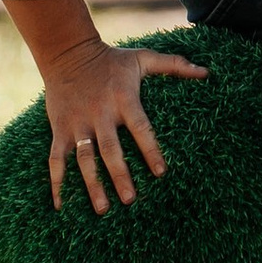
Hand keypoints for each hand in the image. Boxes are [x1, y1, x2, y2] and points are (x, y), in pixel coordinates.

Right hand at [43, 40, 208, 213]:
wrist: (67, 53)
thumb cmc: (111, 60)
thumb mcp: (143, 58)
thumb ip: (174, 65)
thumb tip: (206, 72)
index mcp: (123, 99)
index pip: (140, 128)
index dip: (150, 150)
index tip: (161, 173)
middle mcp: (100, 114)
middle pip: (111, 149)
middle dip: (120, 176)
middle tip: (130, 199)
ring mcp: (78, 124)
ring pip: (84, 159)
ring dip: (92, 184)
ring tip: (103, 209)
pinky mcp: (61, 130)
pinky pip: (55, 159)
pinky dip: (57, 182)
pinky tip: (59, 205)